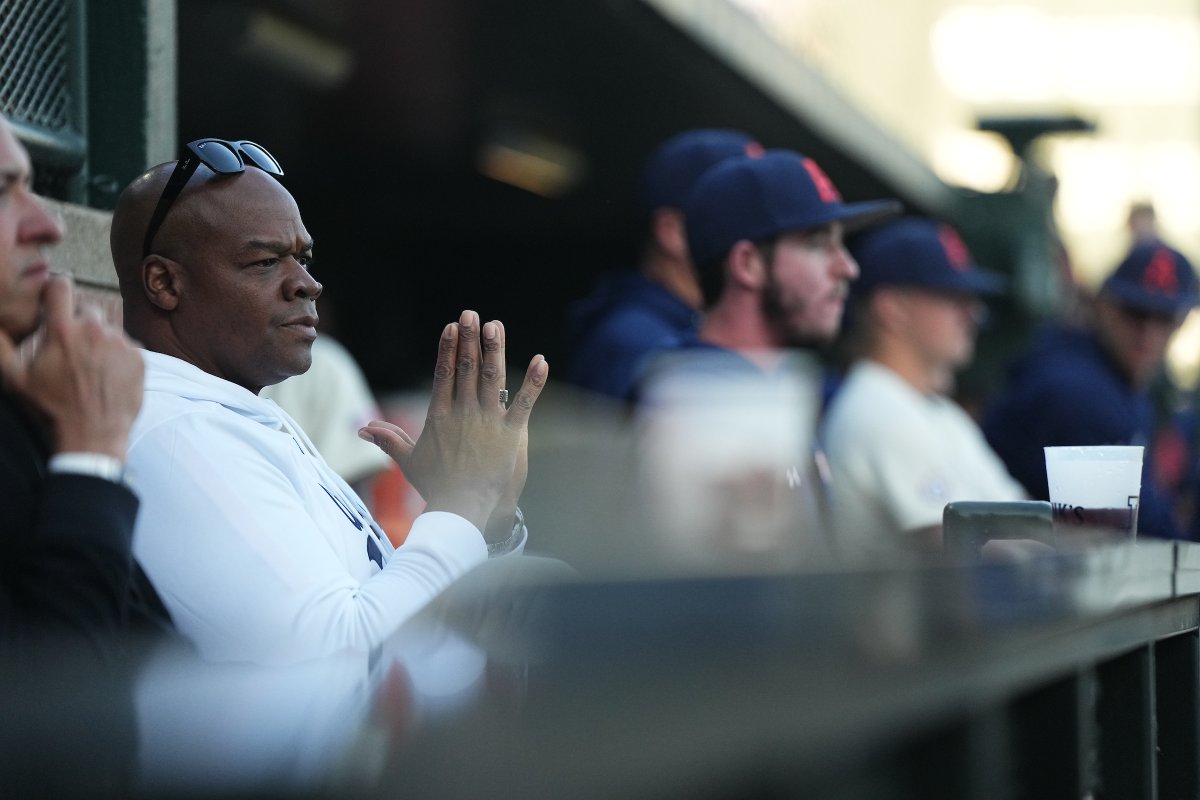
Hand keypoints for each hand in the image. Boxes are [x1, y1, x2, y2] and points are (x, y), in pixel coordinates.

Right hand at [0, 276, 143, 459]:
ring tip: (89, 366)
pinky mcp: (140, 356)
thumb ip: (1, 346)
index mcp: (63, 329)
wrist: (93, 434)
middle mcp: (95, 329)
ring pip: (108, 328)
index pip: (61, 285)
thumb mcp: (17, 378)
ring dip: (98, 340)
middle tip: (71, 347)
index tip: (55, 299)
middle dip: (78, 321)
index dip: (56, 289)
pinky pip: (127, 345)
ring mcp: (121, 342)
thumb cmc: (52, 407)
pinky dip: (118, 355)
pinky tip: (107, 374)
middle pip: (87, 308)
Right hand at [359, 310, 547, 534]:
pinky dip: (533, 382)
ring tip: (495, 325)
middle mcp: (463, 413)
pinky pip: (523, 402)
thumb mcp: (410, 461)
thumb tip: (363, 429)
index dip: (448, 348)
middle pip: (466, 368)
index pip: (444, 374)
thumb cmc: (437, 485)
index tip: (451, 327)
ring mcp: (487, 421)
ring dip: (494, 350)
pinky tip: (541, 361)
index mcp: (439, 415)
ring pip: (491, 378)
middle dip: (469, 339)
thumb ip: (389, 440)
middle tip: (472, 313)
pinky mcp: (510, 433)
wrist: (463, 509)